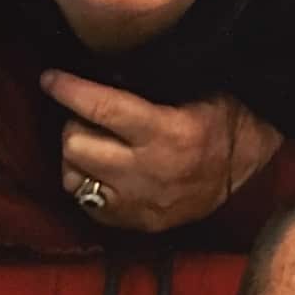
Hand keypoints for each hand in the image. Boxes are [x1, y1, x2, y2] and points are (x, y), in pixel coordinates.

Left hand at [44, 71, 283, 233]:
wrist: (244, 167)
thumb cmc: (219, 119)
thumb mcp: (193, 90)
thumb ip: (145, 85)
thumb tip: (96, 71)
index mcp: (166, 133)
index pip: (101, 109)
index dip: (68, 90)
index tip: (50, 79)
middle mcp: (148, 172)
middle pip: (76, 145)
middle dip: (73, 125)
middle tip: (84, 116)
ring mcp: (140, 203)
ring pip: (73, 179)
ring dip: (76, 157)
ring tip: (93, 145)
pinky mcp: (137, 223)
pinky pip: (88, 205)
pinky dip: (88, 185)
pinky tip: (103, 172)